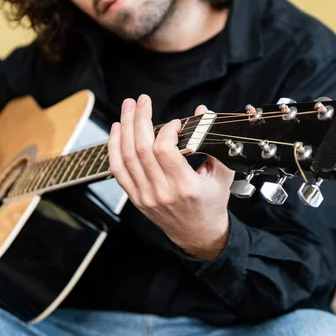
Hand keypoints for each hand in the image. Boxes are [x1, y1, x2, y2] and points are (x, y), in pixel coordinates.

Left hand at [107, 94, 234, 259]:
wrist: (198, 234)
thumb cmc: (211, 203)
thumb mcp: (221, 174)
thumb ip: (212, 142)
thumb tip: (202, 111)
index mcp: (185, 186)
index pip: (165, 150)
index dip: (167, 129)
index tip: (175, 123)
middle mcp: (162, 192)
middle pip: (141, 148)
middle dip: (140, 119)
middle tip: (142, 100)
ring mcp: (145, 196)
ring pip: (127, 156)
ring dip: (125, 128)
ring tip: (128, 108)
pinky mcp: (135, 198)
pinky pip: (118, 170)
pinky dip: (114, 147)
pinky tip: (117, 130)